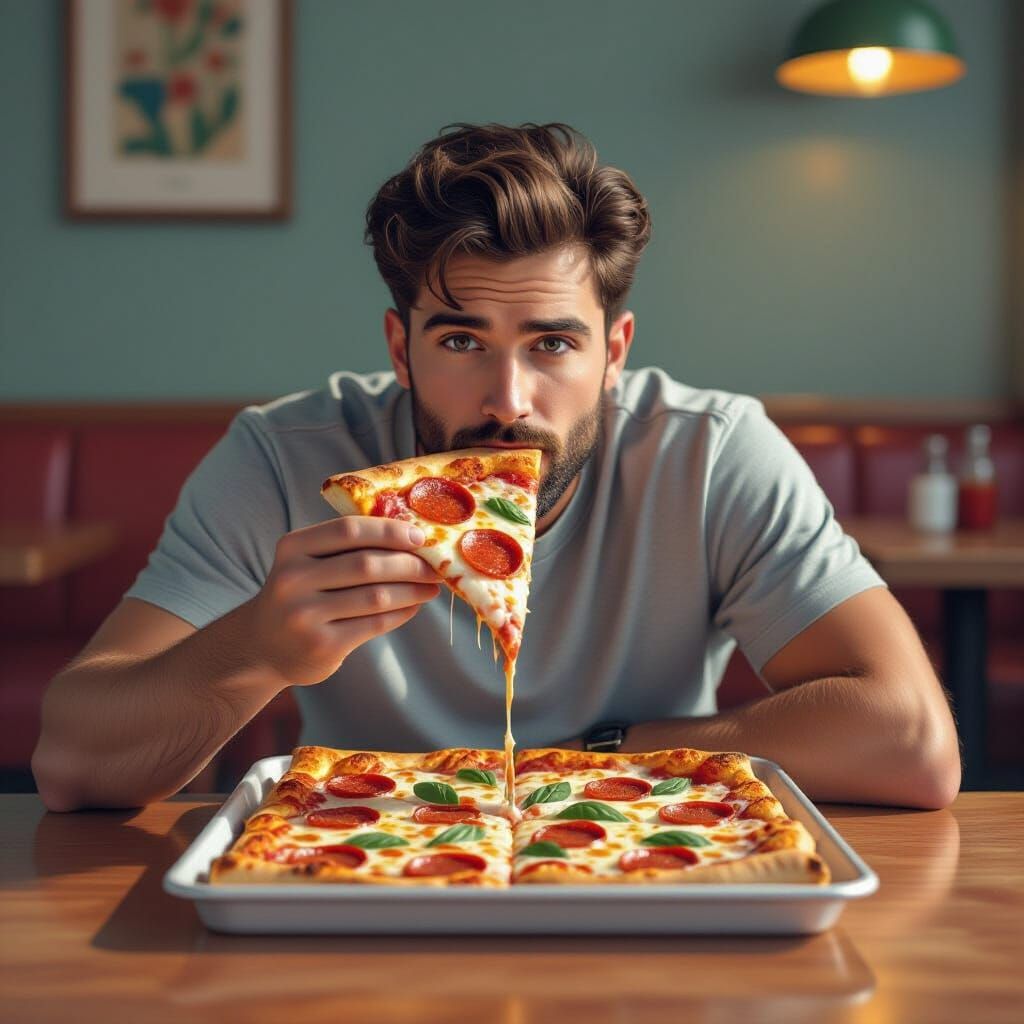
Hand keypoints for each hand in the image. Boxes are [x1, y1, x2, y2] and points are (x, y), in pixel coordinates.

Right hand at [245, 516, 439, 687]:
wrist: (263, 646)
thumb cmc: (301, 594)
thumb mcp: (307, 562)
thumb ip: (346, 548)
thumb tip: (413, 538)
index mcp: (292, 548)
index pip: (349, 530)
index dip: (389, 530)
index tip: (420, 536)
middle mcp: (293, 579)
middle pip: (367, 564)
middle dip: (410, 564)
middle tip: (436, 566)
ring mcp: (305, 615)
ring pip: (376, 596)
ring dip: (412, 590)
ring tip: (431, 587)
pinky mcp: (322, 645)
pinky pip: (375, 624)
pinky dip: (401, 613)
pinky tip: (413, 606)